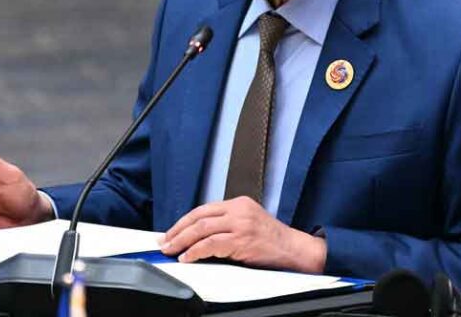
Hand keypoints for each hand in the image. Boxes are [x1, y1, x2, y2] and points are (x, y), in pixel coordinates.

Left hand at [158, 196, 325, 273]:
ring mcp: (240, 224)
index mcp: (238, 203)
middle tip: (165, 242)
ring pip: (202, 229)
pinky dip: (196, 251)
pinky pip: (211, 244)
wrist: (296, 250)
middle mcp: (238, 210)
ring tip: (171, 251)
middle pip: (198, 217)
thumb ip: (226, 223)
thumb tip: (198, 236)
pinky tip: (188, 257)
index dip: (184, 222)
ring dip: (182, 241)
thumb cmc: (272, 240)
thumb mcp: (248, 222)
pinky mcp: (242, 240)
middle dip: (178, 231)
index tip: (171, 232)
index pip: (203, 209)